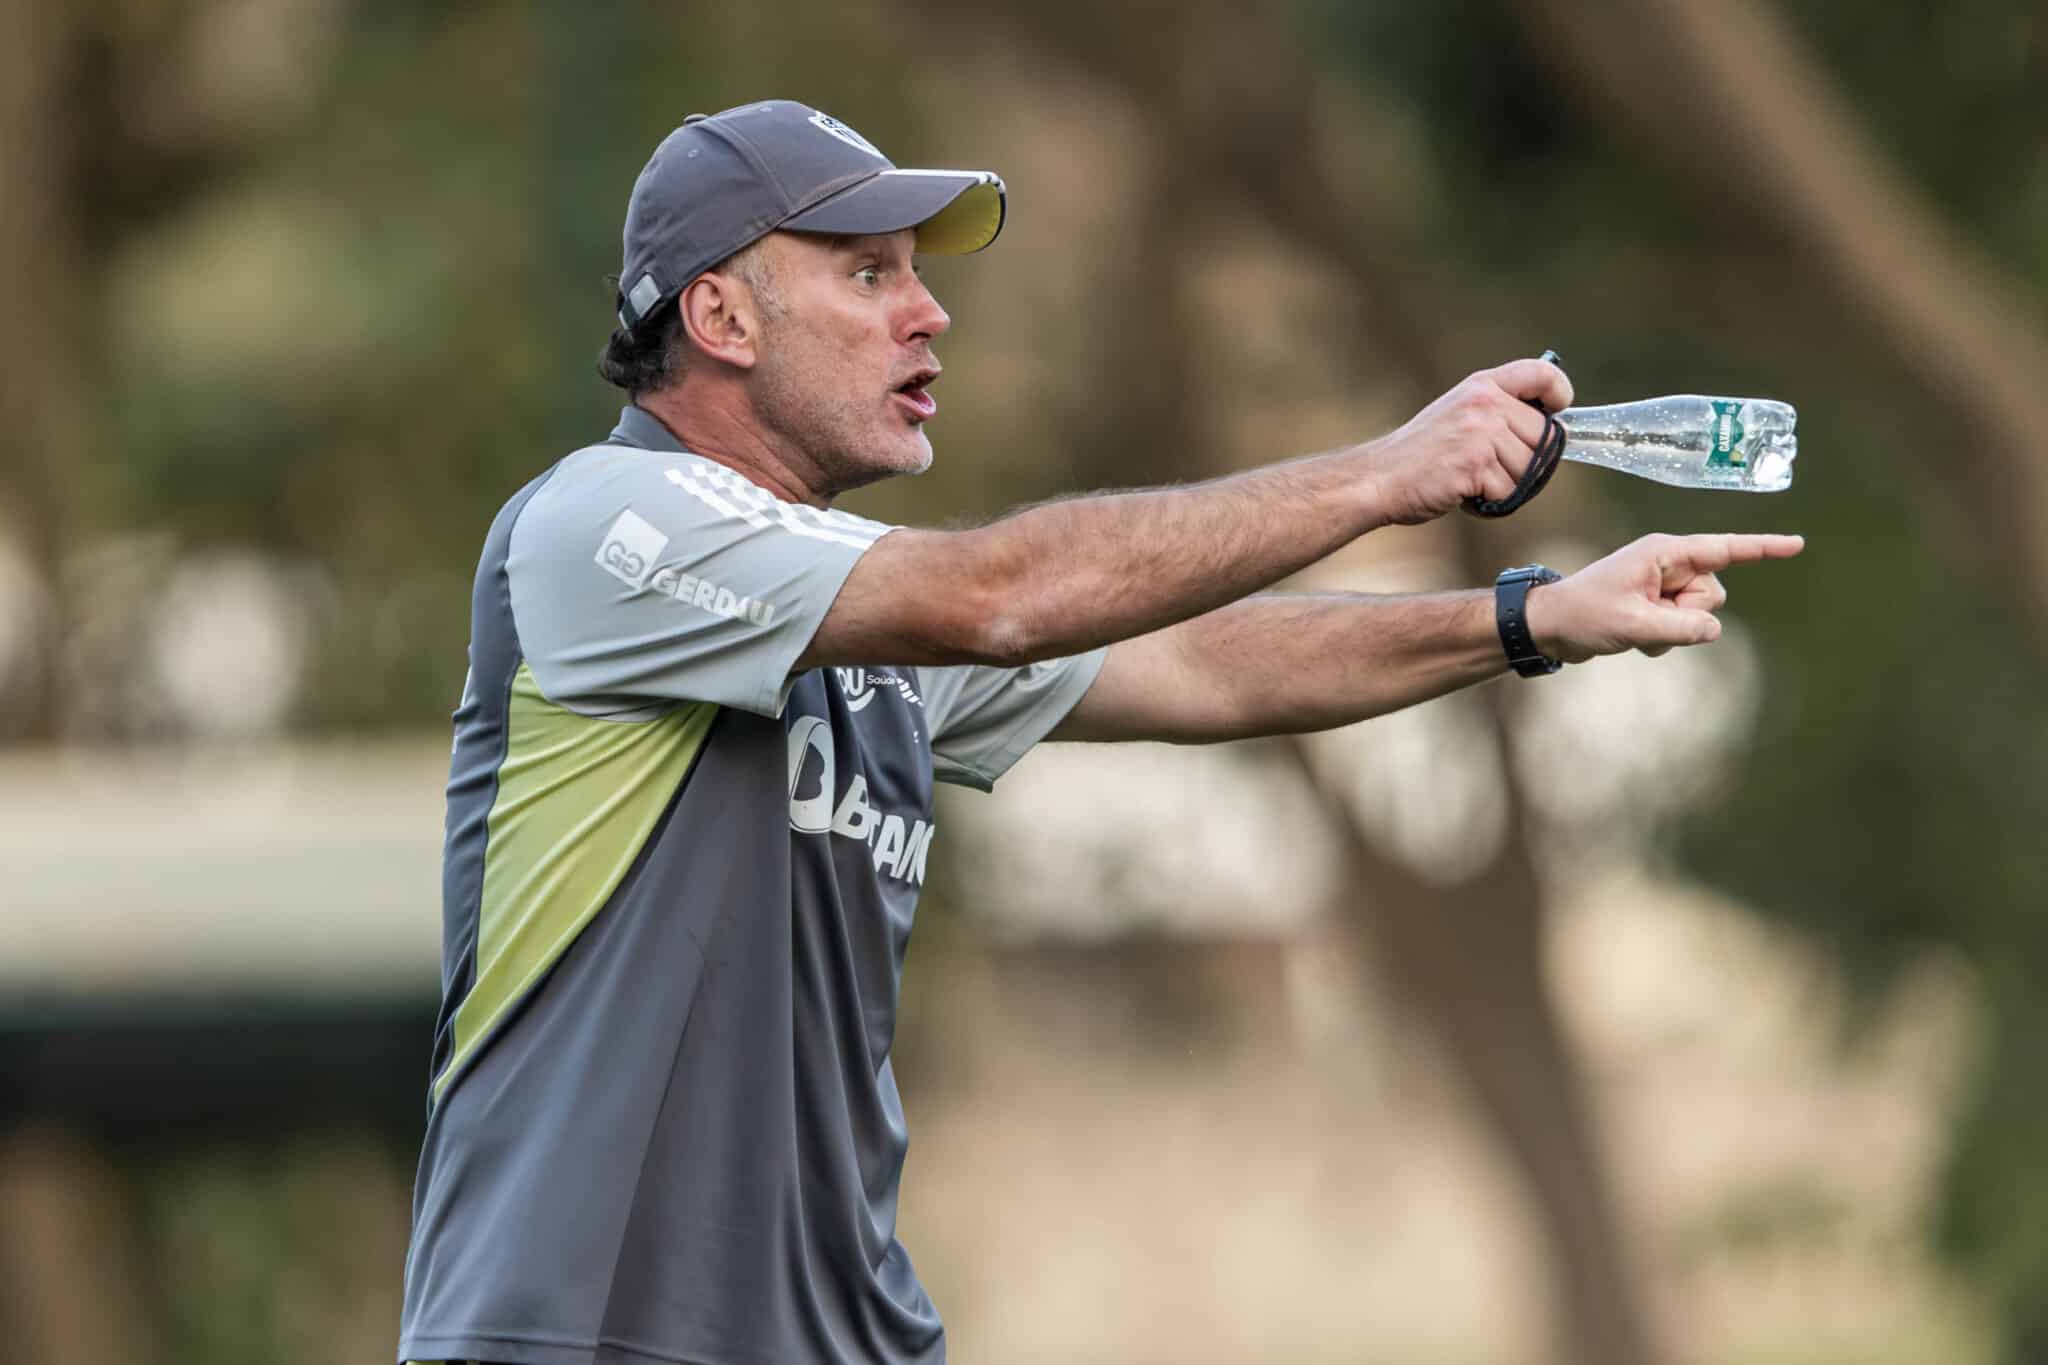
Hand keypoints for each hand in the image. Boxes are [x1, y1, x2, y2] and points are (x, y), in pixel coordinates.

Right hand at [1359, 358, 1574, 524]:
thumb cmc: (1420, 454)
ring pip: (1530, 471)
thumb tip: (1550, 429)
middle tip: (1487, 466)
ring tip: (1472, 479)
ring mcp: (1481, 434)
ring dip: (1506, 485)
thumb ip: (1499, 412)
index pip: (1542, 374)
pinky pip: (1509, 492)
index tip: (1557, 411)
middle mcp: (1485, 404)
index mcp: (1483, 386)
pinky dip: (1491, 502)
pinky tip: (1464, 492)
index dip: (1559, 392)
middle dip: (1525, 462)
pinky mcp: (1476, 465)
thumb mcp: (1459, 413)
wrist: (1379, 477)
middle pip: (1545, 439)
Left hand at [1526, 532, 1805, 663]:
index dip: (1763, 549)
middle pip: (1713, 594)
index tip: (1797, 544)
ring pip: (1700, 614)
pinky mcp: (1657, 606)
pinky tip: (1635, 638)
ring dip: (1674, 631)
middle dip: (1689, 615)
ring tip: (1636, 628)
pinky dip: (1664, 639)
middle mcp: (1668, 565)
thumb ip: (1682, 628)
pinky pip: (1683, 627)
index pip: (1725, 549)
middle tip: (1647, 618)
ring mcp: (1662, 586)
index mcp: (1664, 554)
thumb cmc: (1584, 615)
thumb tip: (1713, 630)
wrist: (1550, 626)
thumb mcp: (1635, 624)